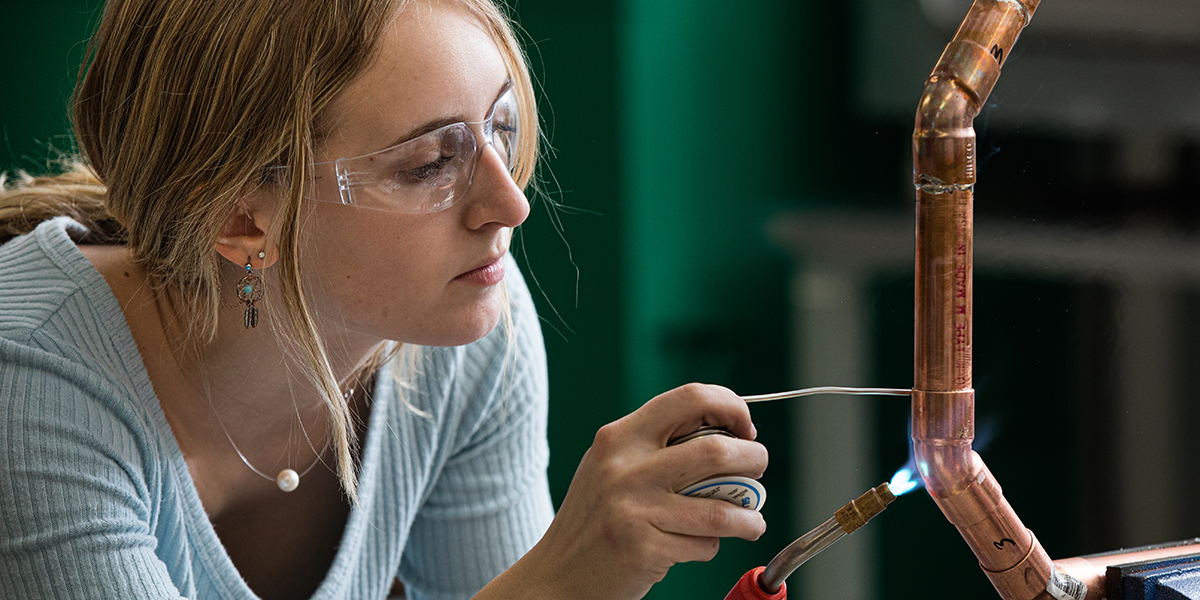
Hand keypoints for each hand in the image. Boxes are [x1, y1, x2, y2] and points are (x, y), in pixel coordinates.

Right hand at [520, 383, 768, 599]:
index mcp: (619, 437)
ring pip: (721, 508)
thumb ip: (656, 446)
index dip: (730, 406)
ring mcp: (633, 509)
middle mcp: (624, 467)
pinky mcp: (644, 549)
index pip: (688, 397)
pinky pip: (703, 544)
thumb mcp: (612, 466)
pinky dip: (712, 547)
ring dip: (750, 517)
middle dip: (754, 459)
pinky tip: (699, 547)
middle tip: (758, 470)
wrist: (556, 575)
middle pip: (717, 451)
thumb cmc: (595, 519)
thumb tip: (728, 434)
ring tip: (752, 522)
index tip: (745, 428)